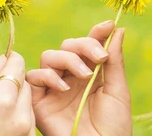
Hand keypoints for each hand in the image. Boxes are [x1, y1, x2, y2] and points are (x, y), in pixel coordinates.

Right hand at [0, 52, 34, 135]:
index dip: (10, 60)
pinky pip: (28, 118)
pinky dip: (18, 115)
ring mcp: (27, 131)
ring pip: (28, 101)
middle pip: (25, 83)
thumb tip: (1, 59)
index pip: (17, 66)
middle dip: (12, 81)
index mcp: (2, 101)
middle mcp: (21, 115)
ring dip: (16, 99)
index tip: (3, 61)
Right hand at [26, 21, 131, 135]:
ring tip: (85, 75)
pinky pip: (33, 77)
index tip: (108, 25)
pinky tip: (64, 87)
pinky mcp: (39, 102)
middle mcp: (70, 78)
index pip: (87, 46)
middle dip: (83, 46)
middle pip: (66, 46)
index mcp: (89, 74)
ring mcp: (54, 89)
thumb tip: (118, 29)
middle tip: (100, 59)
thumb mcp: (118, 91)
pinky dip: (47, 76)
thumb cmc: (114, 127)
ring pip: (49, 56)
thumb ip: (115, 61)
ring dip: (68, 59)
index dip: (95, 33)